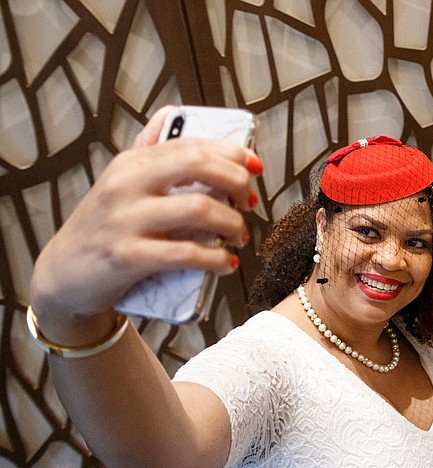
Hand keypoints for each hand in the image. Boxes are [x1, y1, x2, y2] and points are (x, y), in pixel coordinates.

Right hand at [29, 106, 262, 330]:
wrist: (63, 275)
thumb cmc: (101, 228)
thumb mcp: (119, 183)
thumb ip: (148, 150)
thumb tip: (172, 113)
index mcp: (131, 164)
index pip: (191, 144)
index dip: (232, 152)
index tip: (254, 167)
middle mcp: (126, 185)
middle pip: (197, 165)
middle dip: (236, 180)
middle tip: (249, 201)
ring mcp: (125, 220)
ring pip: (198, 209)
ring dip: (232, 223)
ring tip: (238, 235)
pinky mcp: (127, 257)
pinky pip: (185, 253)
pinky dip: (216, 259)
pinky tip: (225, 263)